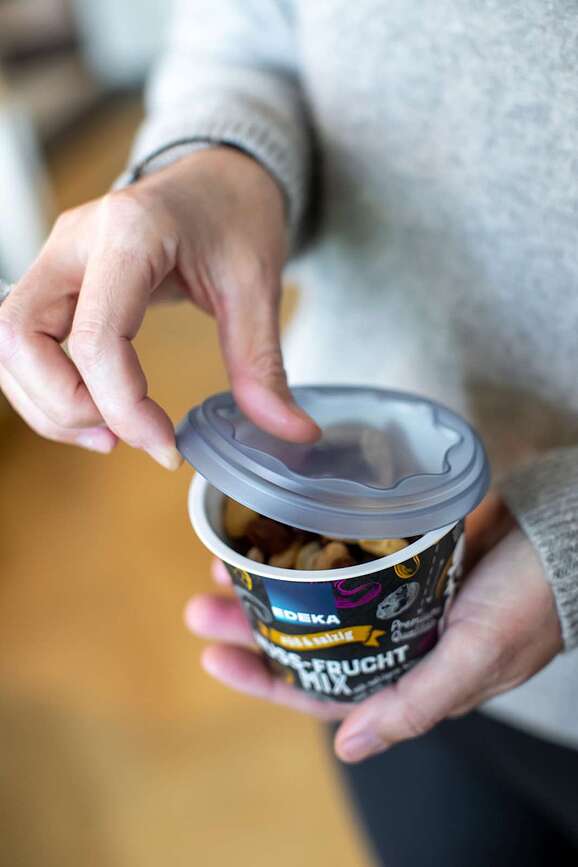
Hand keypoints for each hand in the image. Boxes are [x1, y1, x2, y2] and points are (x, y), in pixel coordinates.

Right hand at [0, 148, 318, 466]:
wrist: (217, 176)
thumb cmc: (234, 213)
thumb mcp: (257, 285)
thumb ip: (262, 364)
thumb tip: (291, 432)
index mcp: (130, 233)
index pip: (95, 336)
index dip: (122, 407)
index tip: (166, 447)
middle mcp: (76, 242)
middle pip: (18, 336)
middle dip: (64, 405)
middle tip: (120, 437)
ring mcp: (57, 259)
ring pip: (9, 344)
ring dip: (48, 403)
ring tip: (110, 434)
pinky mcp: (56, 280)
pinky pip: (24, 344)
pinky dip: (48, 388)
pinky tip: (96, 411)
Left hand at [185, 493, 562, 761]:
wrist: (566, 534)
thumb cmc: (529, 600)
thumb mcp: (475, 659)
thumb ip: (414, 704)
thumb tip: (349, 751)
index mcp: (407, 676)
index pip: (318, 689)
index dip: (262, 677)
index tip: (212, 653)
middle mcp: (393, 640)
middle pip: (306, 640)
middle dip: (251, 624)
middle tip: (202, 600)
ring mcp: (394, 596)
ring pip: (317, 596)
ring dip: (272, 582)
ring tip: (225, 560)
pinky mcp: (400, 556)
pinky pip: (340, 558)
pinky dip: (307, 549)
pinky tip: (278, 532)